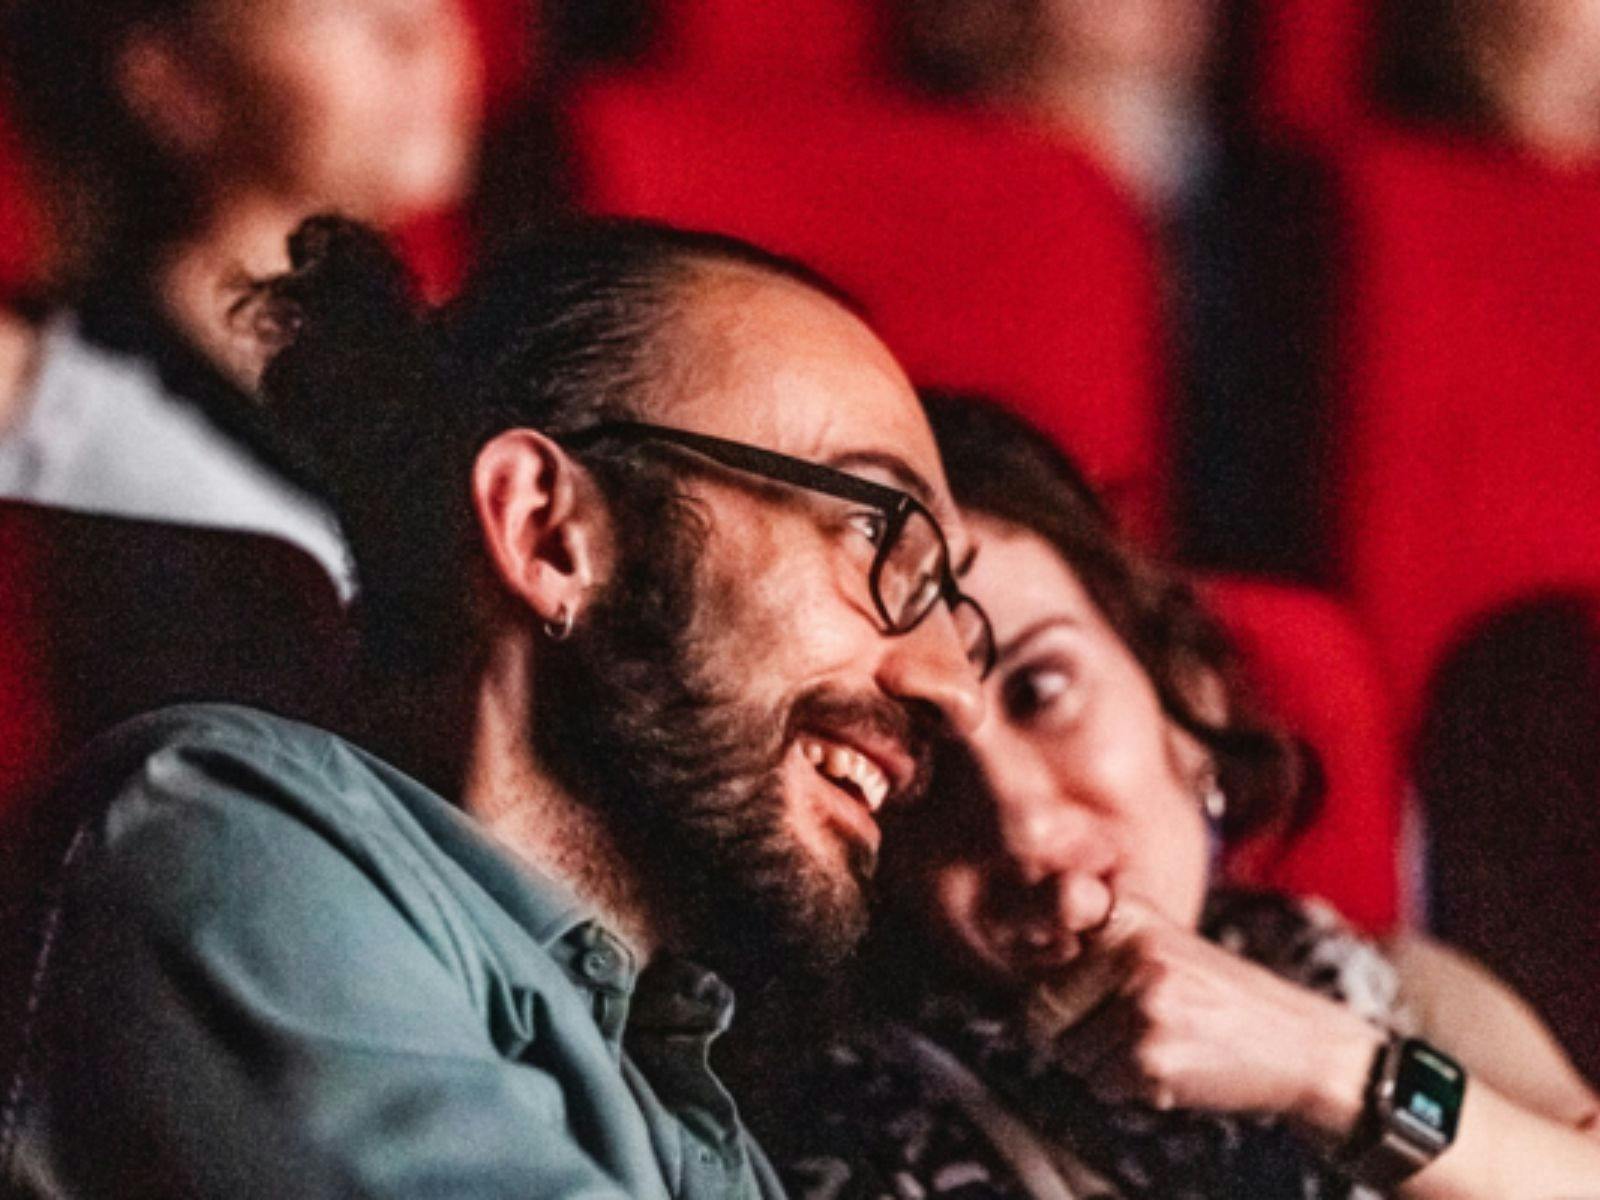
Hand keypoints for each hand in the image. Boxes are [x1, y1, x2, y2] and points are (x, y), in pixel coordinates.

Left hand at [1025, 893, 1383, 1137]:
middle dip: (1072, 1036)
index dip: (1052, 995)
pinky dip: (1129, 1089)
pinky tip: (1171, 1069)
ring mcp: (1140, 1004)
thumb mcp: (1165, 943)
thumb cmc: (1223, 997)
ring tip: (1154, 1049)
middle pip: (1045, 1013)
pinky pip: (1102, 1085)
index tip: (1074, 1003)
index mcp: (1128, 918)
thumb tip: (1019, 955)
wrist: (1300, 1042)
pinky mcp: (1150, 1055)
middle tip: (1120, 1037)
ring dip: (1103, 1066)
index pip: (1043, 964)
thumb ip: (1101, 944)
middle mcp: (1130, 953)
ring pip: (1071, 1055)